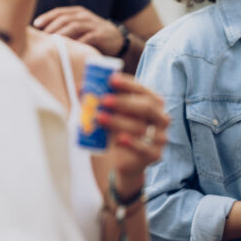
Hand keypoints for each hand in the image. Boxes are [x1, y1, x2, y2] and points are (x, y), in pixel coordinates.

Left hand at [33, 6, 122, 55]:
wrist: (116, 38)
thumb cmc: (92, 33)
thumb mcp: (79, 26)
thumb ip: (65, 27)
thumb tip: (43, 34)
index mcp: (77, 12)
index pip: (59, 12)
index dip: (46, 17)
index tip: (35, 24)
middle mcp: (84, 16)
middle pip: (64, 18)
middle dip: (51, 26)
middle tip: (42, 35)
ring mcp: (92, 24)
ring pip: (74, 26)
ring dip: (61, 33)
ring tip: (52, 40)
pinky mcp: (100, 34)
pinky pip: (87, 37)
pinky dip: (77, 42)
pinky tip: (69, 47)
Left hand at [96, 73, 168, 193]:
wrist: (122, 161)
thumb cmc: (117, 129)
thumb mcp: (109, 113)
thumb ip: (98, 100)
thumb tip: (79, 87)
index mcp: (153, 102)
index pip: (142, 89)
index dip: (127, 84)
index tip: (110, 80)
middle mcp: (160, 118)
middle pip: (146, 106)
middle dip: (123, 102)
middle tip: (103, 100)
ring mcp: (160, 137)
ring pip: (141, 127)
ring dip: (118, 122)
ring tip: (99, 118)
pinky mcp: (156, 154)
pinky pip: (145, 148)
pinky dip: (131, 143)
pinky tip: (118, 140)